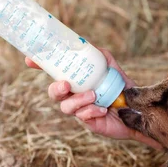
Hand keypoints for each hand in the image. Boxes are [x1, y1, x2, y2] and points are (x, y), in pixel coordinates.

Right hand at [25, 48, 160, 149]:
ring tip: (94, 95)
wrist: (138, 109)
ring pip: (66, 107)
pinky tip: (103, 109)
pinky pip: (82, 117)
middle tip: (66, 85)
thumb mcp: (111, 67)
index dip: (39, 66)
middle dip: (55, 89)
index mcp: (75, 80)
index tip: (30, 60)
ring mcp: (80, 109)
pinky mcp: (89, 122)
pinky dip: (91, 111)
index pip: (53, 72)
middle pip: (53, 93)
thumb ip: (99, 55)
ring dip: (78, 100)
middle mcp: (73, 95)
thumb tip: (85, 44)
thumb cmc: (121, 87)